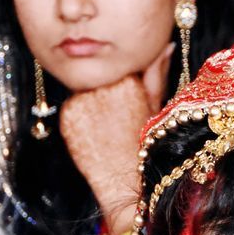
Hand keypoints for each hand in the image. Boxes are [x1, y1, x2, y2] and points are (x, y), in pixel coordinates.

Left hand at [61, 70, 168, 234]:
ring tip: (108, 133)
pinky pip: (71, 108)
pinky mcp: (67, 116)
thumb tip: (166, 46)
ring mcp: (82, 100)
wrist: (126, 188)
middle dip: (107, 94)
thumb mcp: (158, 110)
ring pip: (85, 92)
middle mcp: (103, 85)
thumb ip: (157, 74)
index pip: (120, 68)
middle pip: (101, 78)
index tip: (130, 106)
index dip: (124, 86)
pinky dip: (79, 120)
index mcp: (127, 79)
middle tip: (118, 123)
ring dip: (92, 106)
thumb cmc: (148, 152)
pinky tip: (94, 138)